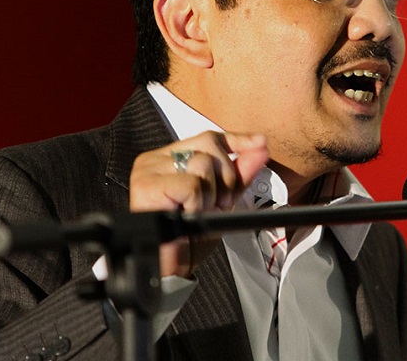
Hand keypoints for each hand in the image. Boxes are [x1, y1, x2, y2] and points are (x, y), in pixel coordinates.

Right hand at [129, 130, 268, 276]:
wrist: (172, 268)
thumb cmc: (189, 237)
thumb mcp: (222, 199)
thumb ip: (240, 173)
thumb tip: (260, 148)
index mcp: (170, 158)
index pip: (209, 138)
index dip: (237, 140)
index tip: (259, 143)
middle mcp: (156, 160)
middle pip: (209, 147)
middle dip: (224, 178)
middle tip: (216, 204)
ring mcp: (148, 171)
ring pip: (202, 164)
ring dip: (209, 195)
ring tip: (197, 212)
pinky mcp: (146, 186)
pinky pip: (191, 184)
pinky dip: (197, 203)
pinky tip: (186, 215)